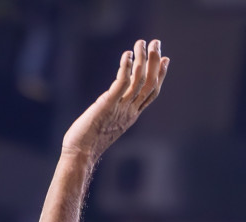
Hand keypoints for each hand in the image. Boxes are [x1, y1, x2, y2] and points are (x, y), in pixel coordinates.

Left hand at [62, 39, 167, 163]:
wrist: (80, 155)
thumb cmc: (88, 142)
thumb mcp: (108, 124)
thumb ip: (114, 111)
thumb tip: (111, 103)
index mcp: (132, 115)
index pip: (152, 92)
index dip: (161, 75)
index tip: (166, 59)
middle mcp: (130, 111)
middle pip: (150, 83)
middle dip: (155, 61)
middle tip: (157, 43)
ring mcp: (120, 108)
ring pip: (139, 80)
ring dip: (142, 59)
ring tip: (141, 43)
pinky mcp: (107, 104)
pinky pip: (121, 84)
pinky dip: (126, 68)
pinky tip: (127, 55)